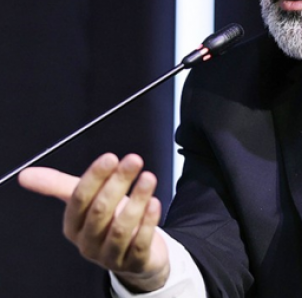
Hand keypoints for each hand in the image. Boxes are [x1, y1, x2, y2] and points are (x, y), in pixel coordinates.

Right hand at [18, 153, 169, 292]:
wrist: (138, 253)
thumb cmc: (111, 221)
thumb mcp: (88, 200)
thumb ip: (60, 185)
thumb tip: (26, 175)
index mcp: (73, 226)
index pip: (79, 199)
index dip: (94, 177)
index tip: (110, 157)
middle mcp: (88, 242)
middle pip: (100, 210)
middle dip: (118, 183)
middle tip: (134, 160)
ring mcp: (110, 255)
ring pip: (120, 227)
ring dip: (136, 199)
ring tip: (149, 178)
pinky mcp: (134, 263)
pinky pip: (139, 243)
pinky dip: (148, 221)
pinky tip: (155, 202)